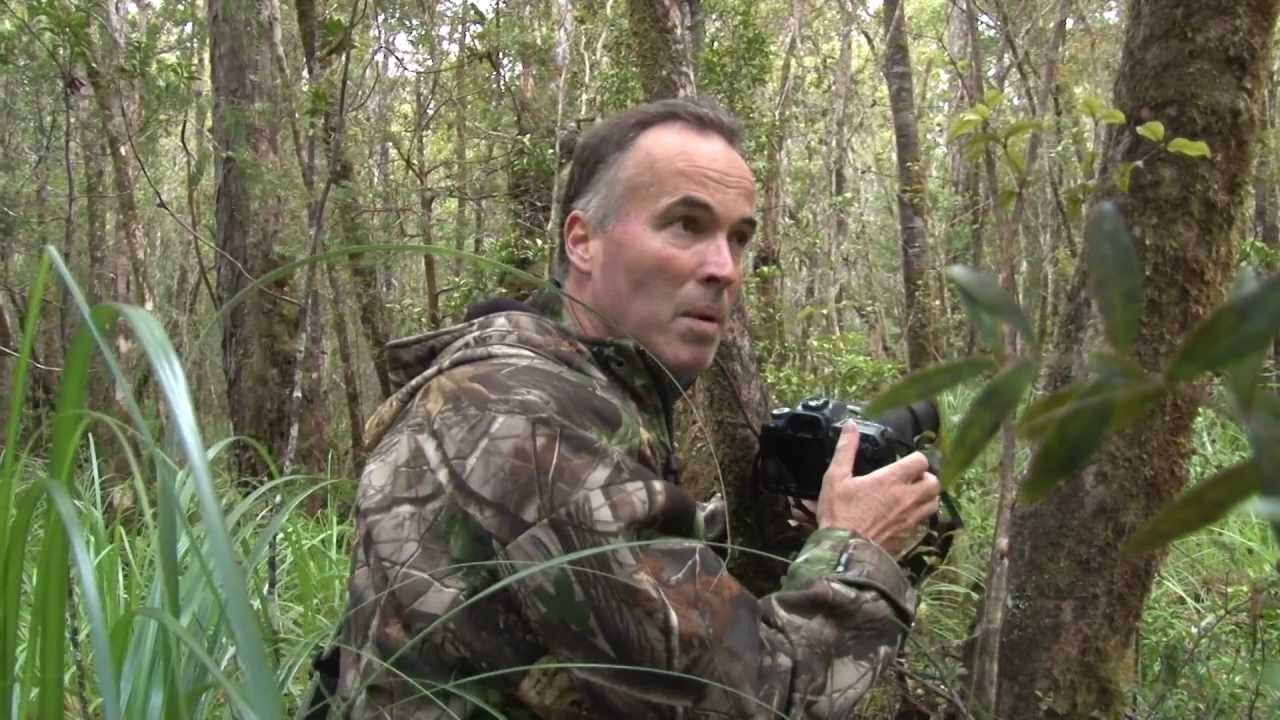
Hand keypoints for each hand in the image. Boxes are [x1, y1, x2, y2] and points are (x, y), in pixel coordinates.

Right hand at [815, 423, 940, 555]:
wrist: (844, 552)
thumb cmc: (839, 514)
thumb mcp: (835, 477)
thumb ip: (845, 449)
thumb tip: (850, 425)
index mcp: (891, 480)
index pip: (921, 461)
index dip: (914, 459)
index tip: (904, 463)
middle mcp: (907, 498)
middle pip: (934, 482)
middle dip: (925, 478)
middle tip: (911, 480)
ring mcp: (911, 519)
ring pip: (934, 503)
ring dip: (926, 497)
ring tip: (911, 497)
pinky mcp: (910, 536)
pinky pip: (924, 523)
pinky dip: (919, 517)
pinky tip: (904, 517)